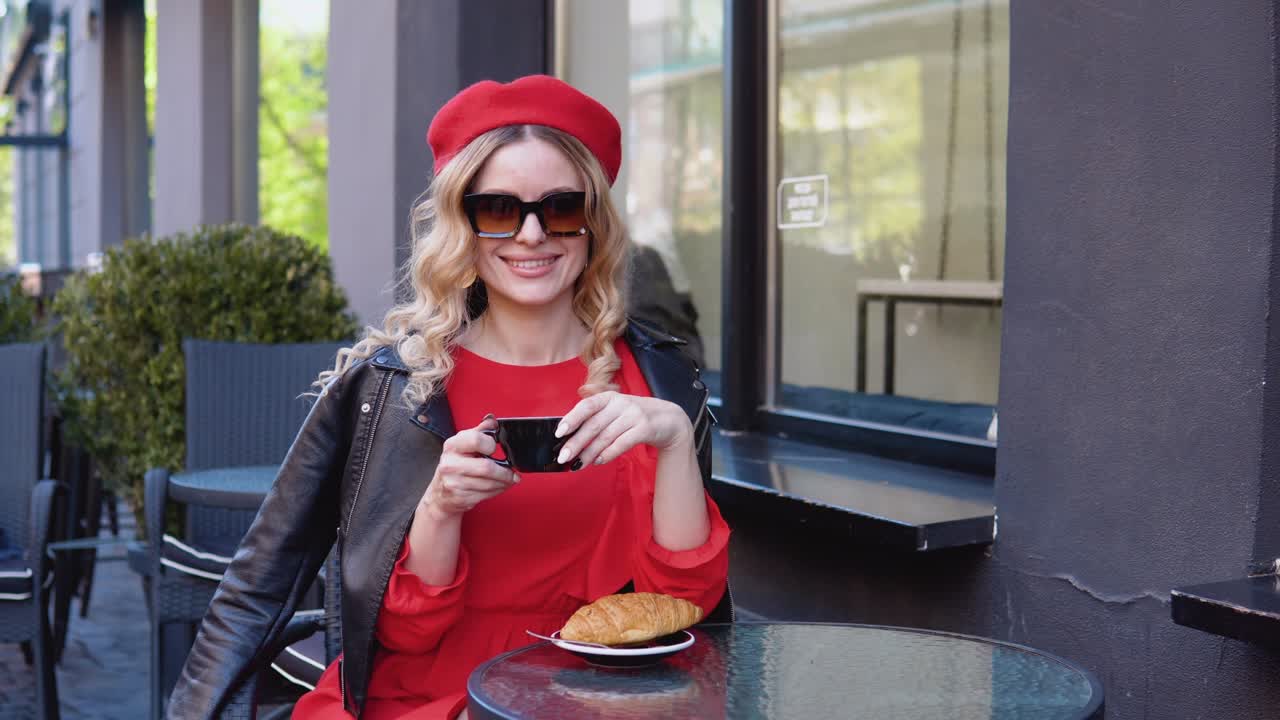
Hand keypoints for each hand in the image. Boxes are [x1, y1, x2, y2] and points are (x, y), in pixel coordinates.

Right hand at [420, 416, 518, 516]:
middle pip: (487, 467)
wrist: (440, 493)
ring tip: (508, 479)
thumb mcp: (463, 444)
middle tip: (512, 472)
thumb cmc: (455, 466)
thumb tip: (492, 420)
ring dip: (504, 482)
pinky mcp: (460, 498)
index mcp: (452, 446)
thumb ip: (480, 431)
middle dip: (505, 472)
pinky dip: (497, 491)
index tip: (495, 448)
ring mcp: (454, 483)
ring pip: (489, 483)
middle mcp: (450, 464)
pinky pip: (486, 494)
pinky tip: (498, 486)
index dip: (491, 444)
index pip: (476, 439)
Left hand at [554, 392, 693, 467]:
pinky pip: (621, 444)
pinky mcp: (644, 428)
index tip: (559, 433)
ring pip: (605, 437)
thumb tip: (570, 439)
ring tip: (578, 464)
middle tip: (563, 457)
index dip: (572, 418)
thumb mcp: (615, 411)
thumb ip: (596, 420)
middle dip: (575, 443)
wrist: (669, 419)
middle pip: (593, 425)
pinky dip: (607, 454)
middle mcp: (621, 403)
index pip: (587, 406)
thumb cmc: (634, 417)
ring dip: (589, 453)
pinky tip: (598, 461)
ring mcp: (634, 415)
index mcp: (609, 397)